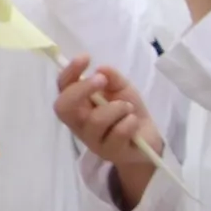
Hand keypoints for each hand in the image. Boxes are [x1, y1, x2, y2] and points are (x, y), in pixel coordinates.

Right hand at [52, 59, 157, 203]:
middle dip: (82, 89)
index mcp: (78, 105)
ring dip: (116, 108)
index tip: (86, 58)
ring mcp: (93, 140)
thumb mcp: (122, 89)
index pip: (63, 88)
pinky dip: (129, 122)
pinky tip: (133, 122)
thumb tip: (102, 69)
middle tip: (102, 80)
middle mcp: (79, 123)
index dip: (70, 72)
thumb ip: (112, 78)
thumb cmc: (127, 111)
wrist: (147, 138)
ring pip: (95, 121)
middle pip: (64, 107)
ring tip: (128, 108)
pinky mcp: (110, 152)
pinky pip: (117, 133)